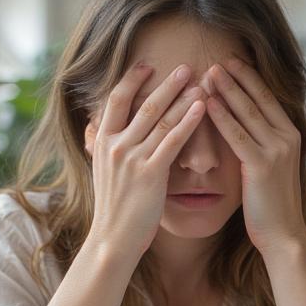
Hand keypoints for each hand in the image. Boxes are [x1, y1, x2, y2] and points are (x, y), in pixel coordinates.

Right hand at [86, 62, 205, 260]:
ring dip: (182, 98)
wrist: (112, 240)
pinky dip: (188, 121)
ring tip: (199, 81)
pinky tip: (202, 108)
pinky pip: (173, 141)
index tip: (146, 65)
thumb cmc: (113, 209)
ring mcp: (132, 158)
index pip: (115, 101)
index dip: (131, 80)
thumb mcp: (103, 173)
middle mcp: (115, 146)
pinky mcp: (150, 174)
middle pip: (142, 105)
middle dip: (165, 84)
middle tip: (183, 65)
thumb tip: (103, 132)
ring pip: (160, 119)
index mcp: (102, 142)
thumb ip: (106, 149)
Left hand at [203, 59, 305, 255]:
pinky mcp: (262, 166)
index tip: (233, 62)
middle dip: (238, 77)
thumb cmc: (272, 206)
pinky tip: (208, 104)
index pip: (268, 100)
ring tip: (209, 72)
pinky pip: (237, 136)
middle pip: (259, 100)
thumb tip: (245, 131)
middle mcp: (287, 139)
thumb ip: (262, 146)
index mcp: (291, 137)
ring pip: (248, 113)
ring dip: (227, 90)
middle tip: (218, 58)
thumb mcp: (272, 169)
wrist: (284, 234)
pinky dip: (222, 118)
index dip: (250, 79)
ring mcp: (277, 151)